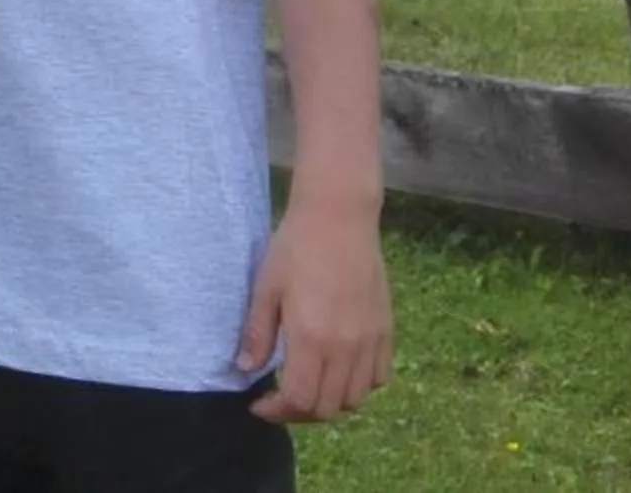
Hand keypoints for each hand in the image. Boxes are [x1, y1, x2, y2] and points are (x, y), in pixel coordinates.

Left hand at [236, 201, 392, 422]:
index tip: (258, 403)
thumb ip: (257, 334)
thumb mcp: (266, 289)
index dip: (277, 411)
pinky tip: (338, 371)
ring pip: (356, 399)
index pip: (300, 401)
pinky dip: (359, 386)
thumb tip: (244, 369)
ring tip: (308, 386)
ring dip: (330, 403)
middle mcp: (345, 348)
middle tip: (278, 398)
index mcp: (312, 339)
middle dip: (299, 412)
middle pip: (328, 408)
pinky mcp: (385, 331)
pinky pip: (380, 377)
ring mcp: (370, 341)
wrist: (339, 218)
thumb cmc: (295, 248)